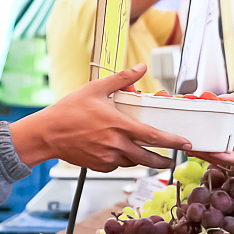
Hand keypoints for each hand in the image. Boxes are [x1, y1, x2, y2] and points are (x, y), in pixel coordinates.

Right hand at [11, 65, 190, 170]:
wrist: (47, 133)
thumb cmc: (68, 111)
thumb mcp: (96, 89)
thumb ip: (122, 79)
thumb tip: (141, 67)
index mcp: (119, 125)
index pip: (154, 136)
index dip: (173, 142)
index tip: (185, 144)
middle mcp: (116, 145)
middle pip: (148, 158)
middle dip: (163, 161)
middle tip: (172, 160)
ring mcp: (107, 158)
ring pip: (132, 162)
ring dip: (140, 159)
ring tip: (145, 154)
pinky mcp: (99, 167)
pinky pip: (116, 165)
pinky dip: (120, 159)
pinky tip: (117, 151)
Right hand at [198, 91, 233, 168]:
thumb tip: (219, 96)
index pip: (219, 134)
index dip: (206, 132)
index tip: (193, 127)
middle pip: (217, 148)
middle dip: (201, 146)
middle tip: (186, 141)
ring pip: (222, 156)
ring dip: (208, 153)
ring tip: (193, 148)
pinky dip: (223, 156)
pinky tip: (213, 152)